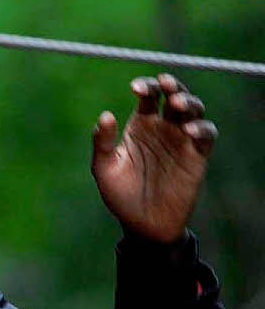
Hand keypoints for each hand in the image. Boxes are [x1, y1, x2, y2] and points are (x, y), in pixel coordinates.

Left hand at [91, 73, 216, 243]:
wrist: (142, 225)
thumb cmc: (120, 195)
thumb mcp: (104, 169)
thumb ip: (103, 143)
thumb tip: (105, 115)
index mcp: (140, 125)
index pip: (148, 96)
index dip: (145, 86)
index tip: (135, 87)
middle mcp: (163, 128)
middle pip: (174, 95)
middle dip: (172, 85)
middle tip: (164, 83)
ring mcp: (181, 140)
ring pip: (193, 110)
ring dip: (188, 101)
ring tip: (176, 103)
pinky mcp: (197, 156)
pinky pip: (206, 135)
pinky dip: (201, 128)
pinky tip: (189, 131)